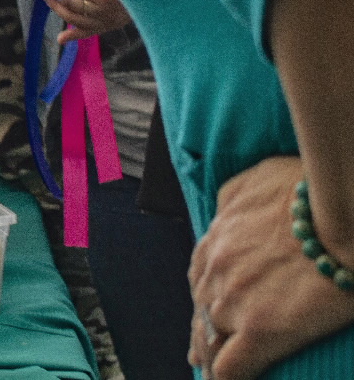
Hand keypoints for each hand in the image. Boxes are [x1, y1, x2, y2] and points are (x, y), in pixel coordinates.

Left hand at [190, 155, 353, 378]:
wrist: (340, 211)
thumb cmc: (307, 189)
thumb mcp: (255, 179)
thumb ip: (233, 198)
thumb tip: (224, 212)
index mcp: (216, 238)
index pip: (199, 276)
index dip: (203, 297)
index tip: (204, 313)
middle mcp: (216, 271)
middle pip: (201, 310)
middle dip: (202, 332)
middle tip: (200, 354)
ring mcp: (234, 302)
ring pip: (210, 339)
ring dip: (211, 357)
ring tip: (213, 374)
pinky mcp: (260, 331)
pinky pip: (232, 366)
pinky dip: (226, 378)